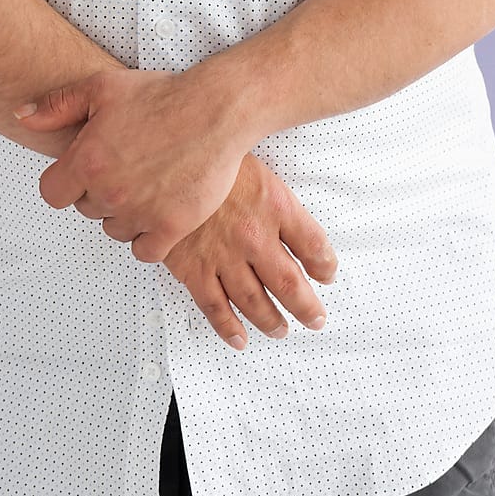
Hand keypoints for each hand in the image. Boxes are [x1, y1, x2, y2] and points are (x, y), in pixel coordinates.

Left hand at [15, 67, 251, 263]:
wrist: (216, 109)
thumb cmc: (161, 95)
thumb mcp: (103, 87)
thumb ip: (57, 105)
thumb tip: (20, 116)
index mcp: (87, 161)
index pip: (52, 194)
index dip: (66, 181)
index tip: (85, 170)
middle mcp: (110, 192)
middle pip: (87, 210)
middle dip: (100, 192)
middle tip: (126, 166)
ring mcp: (141, 213)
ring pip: (115, 230)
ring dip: (125, 213)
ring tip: (146, 182)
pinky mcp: (171, 227)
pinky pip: (145, 251)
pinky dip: (149, 237)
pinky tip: (158, 210)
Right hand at [162, 150, 338, 350]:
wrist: (166, 157)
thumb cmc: (210, 158)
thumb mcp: (257, 166)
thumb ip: (278, 198)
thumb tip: (298, 228)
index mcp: (274, 205)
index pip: (313, 243)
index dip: (325, 264)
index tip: (328, 275)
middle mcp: (254, 236)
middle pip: (290, 283)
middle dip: (306, 307)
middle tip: (315, 319)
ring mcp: (224, 256)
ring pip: (255, 302)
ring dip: (272, 321)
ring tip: (281, 330)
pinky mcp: (194, 268)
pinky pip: (215, 307)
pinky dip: (229, 328)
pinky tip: (239, 338)